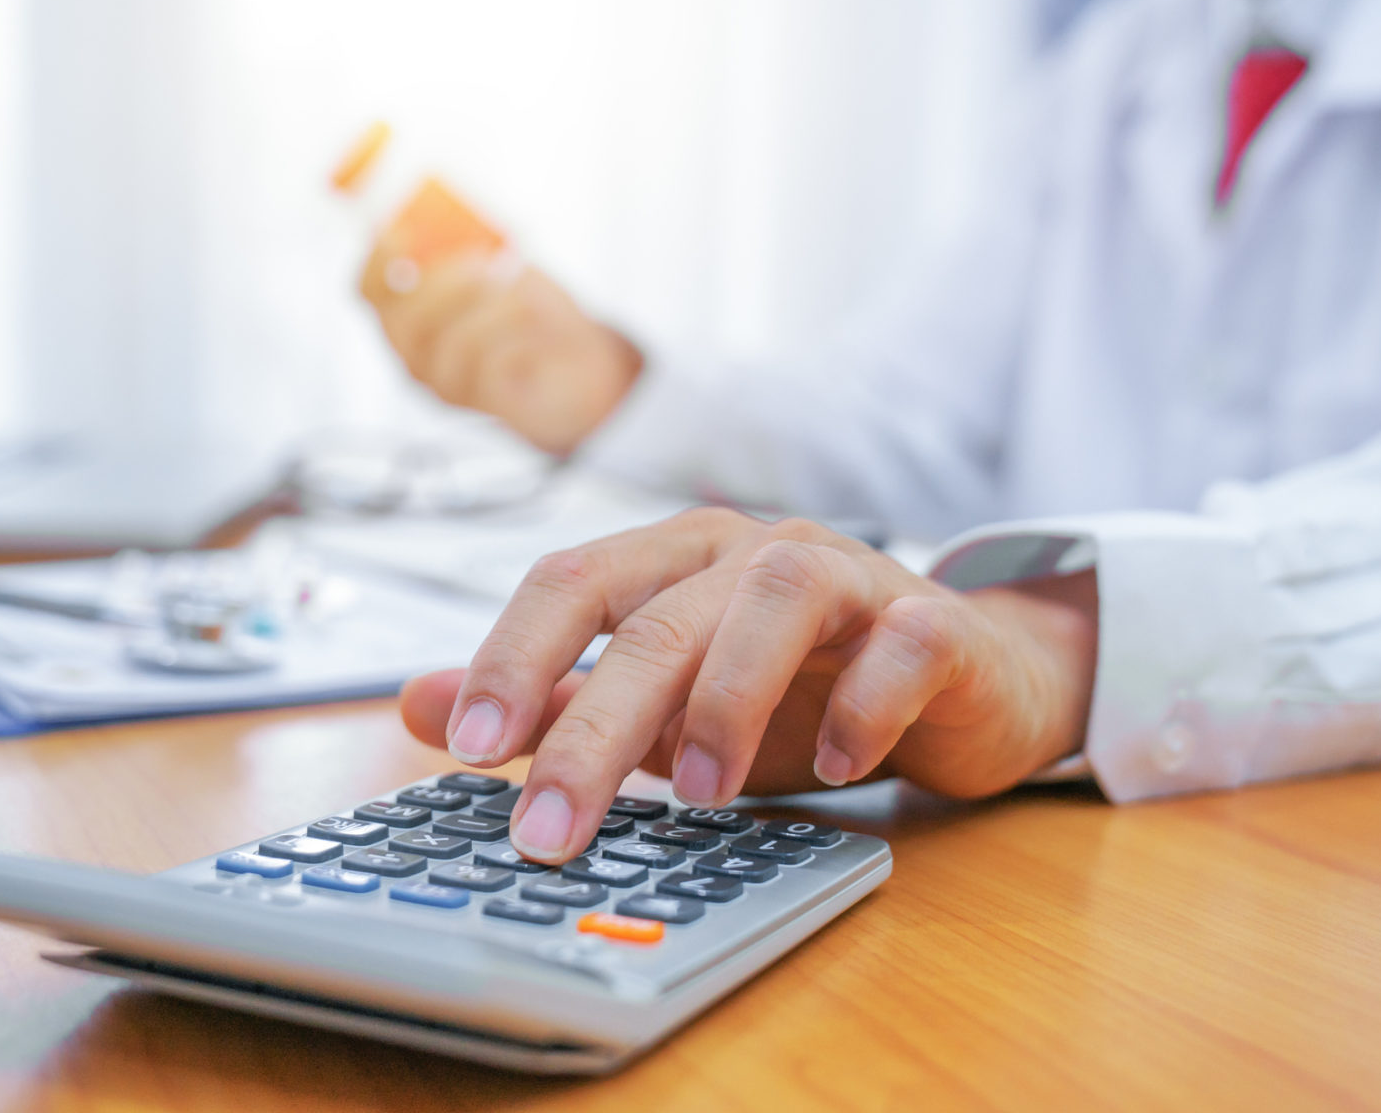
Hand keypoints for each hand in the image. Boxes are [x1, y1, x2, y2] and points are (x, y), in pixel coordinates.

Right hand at [357, 235, 641, 454]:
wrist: (576, 364)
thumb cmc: (527, 308)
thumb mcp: (499, 264)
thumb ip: (472, 240)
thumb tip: (461, 209)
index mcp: (404, 310)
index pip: (368, 288)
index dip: (378, 258)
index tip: (403, 229)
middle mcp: (412, 350)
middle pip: (404, 319)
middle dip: (446, 283)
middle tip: (489, 263)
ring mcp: (443, 381)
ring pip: (450, 344)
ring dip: (494, 308)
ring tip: (528, 294)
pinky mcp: (481, 402)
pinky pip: (490, 368)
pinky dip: (518, 338)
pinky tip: (539, 329)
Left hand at [399, 509, 1097, 861]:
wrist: (959, 678)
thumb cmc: (797, 688)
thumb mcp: (662, 703)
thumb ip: (553, 700)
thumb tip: (421, 705)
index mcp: (675, 561)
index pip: (573, 581)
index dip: (515, 656)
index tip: (469, 746)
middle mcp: (751, 553)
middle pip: (657, 619)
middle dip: (593, 726)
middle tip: (551, 826)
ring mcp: (848, 577)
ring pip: (775, 598)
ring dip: (728, 699)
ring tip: (701, 796)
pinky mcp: (932, 624)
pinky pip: (899, 643)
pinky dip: (864, 703)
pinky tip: (842, 766)